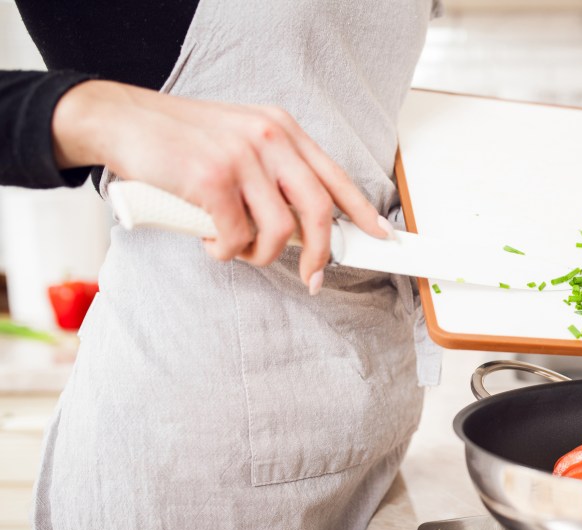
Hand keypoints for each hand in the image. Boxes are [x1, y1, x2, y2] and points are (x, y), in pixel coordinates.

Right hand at [51, 80, 390, 294]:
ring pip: (277, 232)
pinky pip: (235, 238)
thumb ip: (272, 174)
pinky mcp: (212, 179)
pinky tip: (204, 237)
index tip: (381, 236)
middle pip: (317, 210)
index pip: (335, 176)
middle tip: (313, 278)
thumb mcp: (238, 142)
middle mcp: (269, 138)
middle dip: (320, 254)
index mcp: (281, 129)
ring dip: (255, 254)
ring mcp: (241, 157)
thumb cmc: (180, 141)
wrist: (121, 121)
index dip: (362, 211)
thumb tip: (303, 226)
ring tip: (231, 246)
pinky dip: (222, 250)